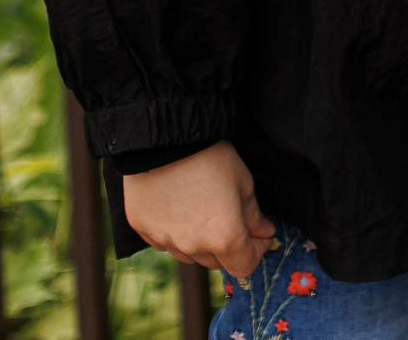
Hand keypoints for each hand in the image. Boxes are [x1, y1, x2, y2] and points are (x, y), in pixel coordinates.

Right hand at [121, 140, 275, 279]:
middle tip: (233, 222)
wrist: (166, 141)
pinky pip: (164, 242)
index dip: (255, 253)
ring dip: (201, 244)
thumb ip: (254, 216)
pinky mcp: (142, 230)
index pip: (243, 267)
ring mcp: (164, 241)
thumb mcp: (244, 183)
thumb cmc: (212, 158)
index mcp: (223, 238)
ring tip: (204, 213)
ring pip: (189, 255)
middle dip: (229, 248)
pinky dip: (175, 234)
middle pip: (215, 263)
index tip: (259, 237)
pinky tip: (179, 210)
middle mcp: (192, 247)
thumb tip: (264, 233)